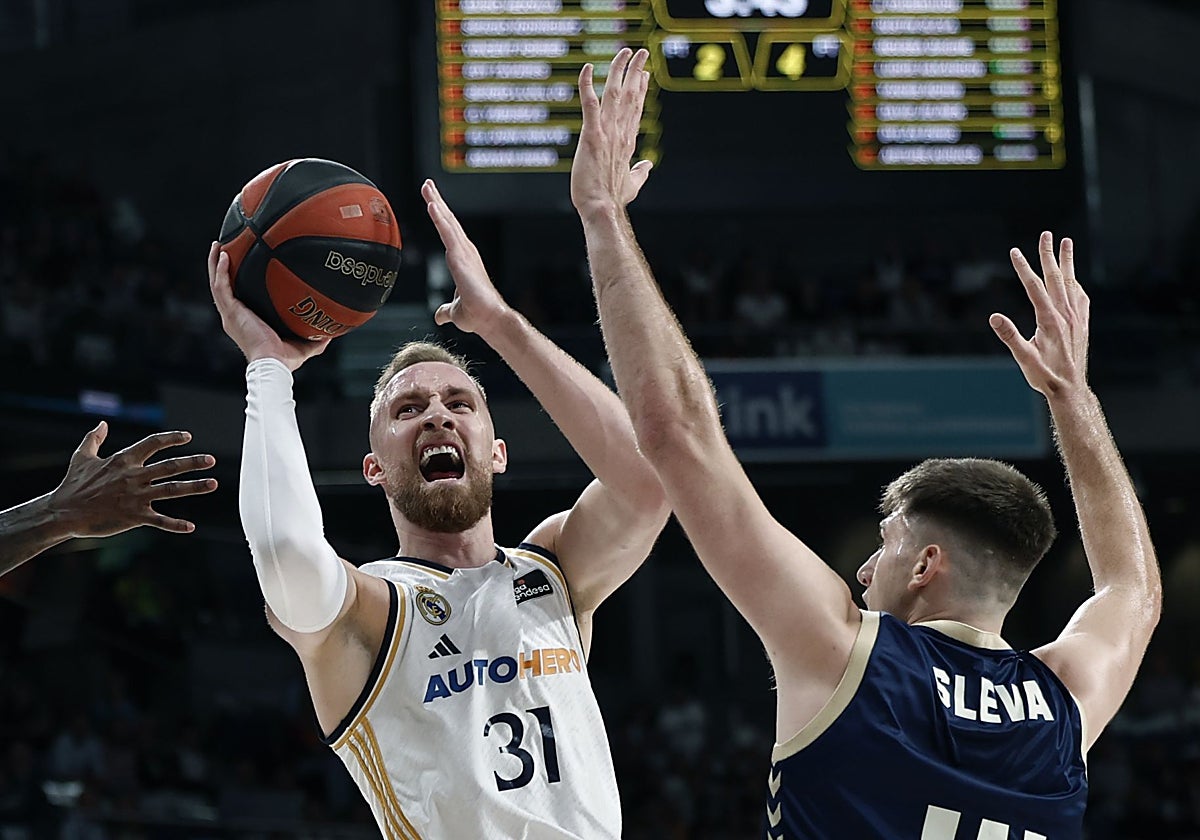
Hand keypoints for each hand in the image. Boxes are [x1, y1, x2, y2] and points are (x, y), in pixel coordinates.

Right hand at [51, 422, 217, 536]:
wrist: (63, 512)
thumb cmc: (72, 485)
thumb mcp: (82, 457)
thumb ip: (94, 438)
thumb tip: (102, 423)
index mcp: (123, 460)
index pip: (153, 443)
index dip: (171, 438)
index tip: (187, 437)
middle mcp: (133, 476)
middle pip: (170, 466)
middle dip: (193, 462)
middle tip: (211, 459)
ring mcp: (136, 496)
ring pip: (171, 490)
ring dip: (194, 487)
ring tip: (213, 483)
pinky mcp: (134, 516)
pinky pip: (159, 520)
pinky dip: (176, 524)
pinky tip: (191, 526)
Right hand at [207, 241, 329, 371]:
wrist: (274, 364)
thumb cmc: (284, 360)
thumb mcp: (304, 345)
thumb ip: (316, 337)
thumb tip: (332, 329)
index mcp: (246, 321)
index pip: (239, 297)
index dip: (238, 282)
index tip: (242, 266)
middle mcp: (234, 316)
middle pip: (223, 286)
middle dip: (221, 267)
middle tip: (224, 248)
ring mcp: (230, 314)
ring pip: (217, 282)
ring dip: (215, 263)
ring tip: (218, 244)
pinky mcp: (231, 312)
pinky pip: (221, 287)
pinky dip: (220, 271)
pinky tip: (223, 255)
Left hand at [422, 180, 508, 335]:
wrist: (489, 318)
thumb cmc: (477, 314)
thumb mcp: (454, 311)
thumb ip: (445, 310)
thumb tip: (439, 315)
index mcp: (463, 260)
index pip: (448, 232)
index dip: (440, 216)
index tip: (432, 201)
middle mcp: (465, 252)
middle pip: (448, 221)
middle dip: (437, 201)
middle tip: (427, 184)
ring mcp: (464, 253)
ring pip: (447, 222)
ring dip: (436, 203)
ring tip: (427, 187)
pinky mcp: (461, 258)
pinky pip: (447, 233)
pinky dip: (439, 218)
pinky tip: (432, 205)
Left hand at [571, 48, 653, 219]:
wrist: (603, 209)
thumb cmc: (613, 199)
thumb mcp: (632, 185)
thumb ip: (640, 173)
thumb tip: (648, 167)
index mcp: (628, 142)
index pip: (636, 109)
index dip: (640, 89)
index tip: (643, 74)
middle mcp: (621, 133)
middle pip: (630, 95)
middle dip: (635, 71)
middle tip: (640, 53)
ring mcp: (607, 133)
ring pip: (614, 94)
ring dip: (619, 70)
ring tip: (624, 52)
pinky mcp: (592, 136)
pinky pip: (589, 104)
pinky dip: (587, 85)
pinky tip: (587, 68)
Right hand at [990, 232, 1090, 398]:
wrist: (1071, 389)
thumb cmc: (1045, 375)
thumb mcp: (1023, 359)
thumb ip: (1010, 337)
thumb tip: (994, 318)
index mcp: (1049, 320)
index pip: (1034, 287)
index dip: (1023, 268)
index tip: (1015, 252)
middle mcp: (1065, 315)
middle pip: (1055, 278)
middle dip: (1048, 255)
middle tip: (1045, 235)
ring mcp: (1076, 318)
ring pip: (1071, 283)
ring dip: (1067, 262)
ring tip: (1066, 243)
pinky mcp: (1082, 325)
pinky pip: (1080, 297)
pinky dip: (1076, 283)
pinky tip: (1074, 280)